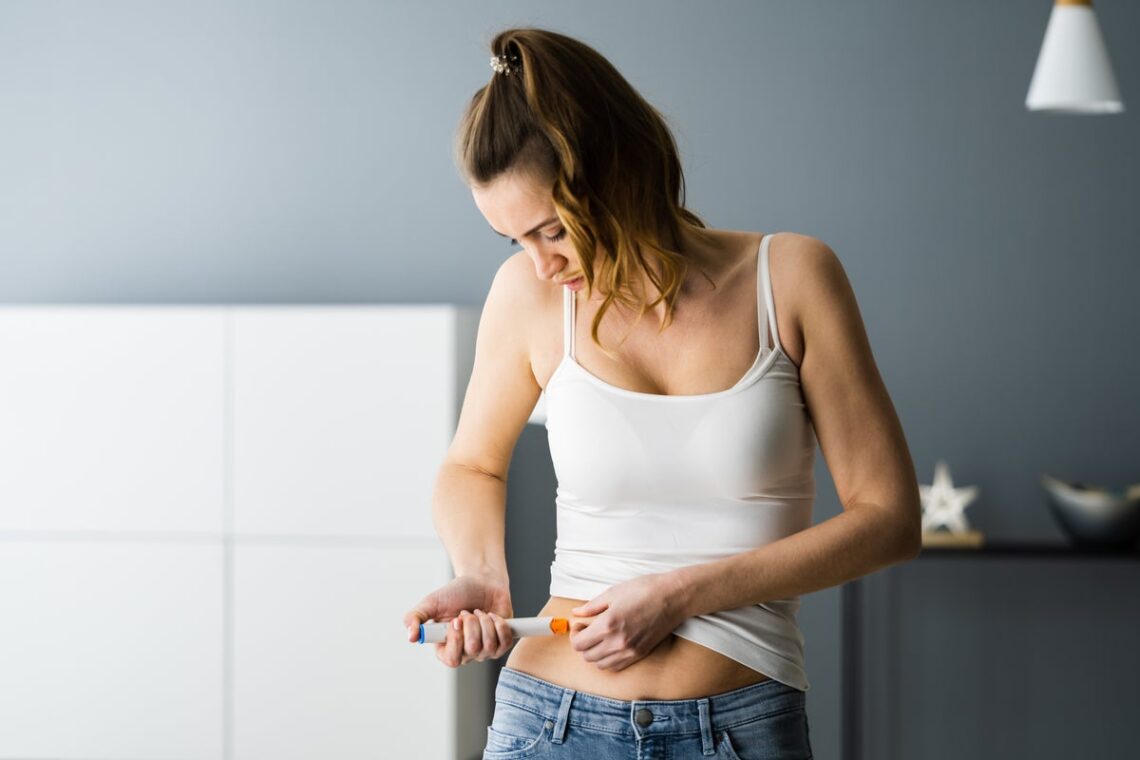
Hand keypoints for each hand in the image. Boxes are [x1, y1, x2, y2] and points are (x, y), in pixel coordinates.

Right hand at [403, 572, 514, 667]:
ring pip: (489, 646)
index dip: (456, 640)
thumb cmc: (455, 592)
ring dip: (485, 621)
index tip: (457, 620)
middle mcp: (465, 652)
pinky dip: (499, 624)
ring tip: (479, 612)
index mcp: (446, 647)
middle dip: (472, 624)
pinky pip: (504, 641)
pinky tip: (493, 616)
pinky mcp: (502, 642)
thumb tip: (411, 637)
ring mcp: (485, 650)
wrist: (481, 580)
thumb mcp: (431, 602)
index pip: (451, 660)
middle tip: (467, 611)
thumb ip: (415, 617)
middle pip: (472, 650)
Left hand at [567, 572, 687, 671]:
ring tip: (598, 638)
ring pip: (600, 664)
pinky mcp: (639, 654)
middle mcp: (617, 642)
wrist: (673, 597)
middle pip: (587, 656)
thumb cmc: (644, 590)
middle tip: (587, 630)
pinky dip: (608, 660)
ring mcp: (629, 651)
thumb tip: (576, 613)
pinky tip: (611, 645)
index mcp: (608, 625)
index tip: (579, 625)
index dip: (574, 635)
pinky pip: (616, 666)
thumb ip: (592, 606)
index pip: (579, 644)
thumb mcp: (613, 593)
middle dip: (582, 644)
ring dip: (594, 653)